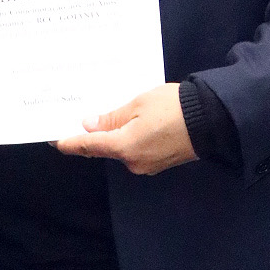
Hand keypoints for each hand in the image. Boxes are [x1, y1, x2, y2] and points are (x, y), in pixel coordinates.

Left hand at [53, 83, 195, 174]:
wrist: (214, 120)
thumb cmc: (175, 107)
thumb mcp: (139, 104)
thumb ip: (112, 117)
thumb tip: (90, 126)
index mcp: (124, 147)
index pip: (87, 146)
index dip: (69, 143)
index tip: (54, 139)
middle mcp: (132, 162)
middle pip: (104, 148)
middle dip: (93, 135)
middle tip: (81, 119)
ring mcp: (147, 165)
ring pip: (121, 149)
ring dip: (115, 136)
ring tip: (111, 115)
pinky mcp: (159, 163)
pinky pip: (136, 151)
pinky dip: (130, 139)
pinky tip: (133, 124)